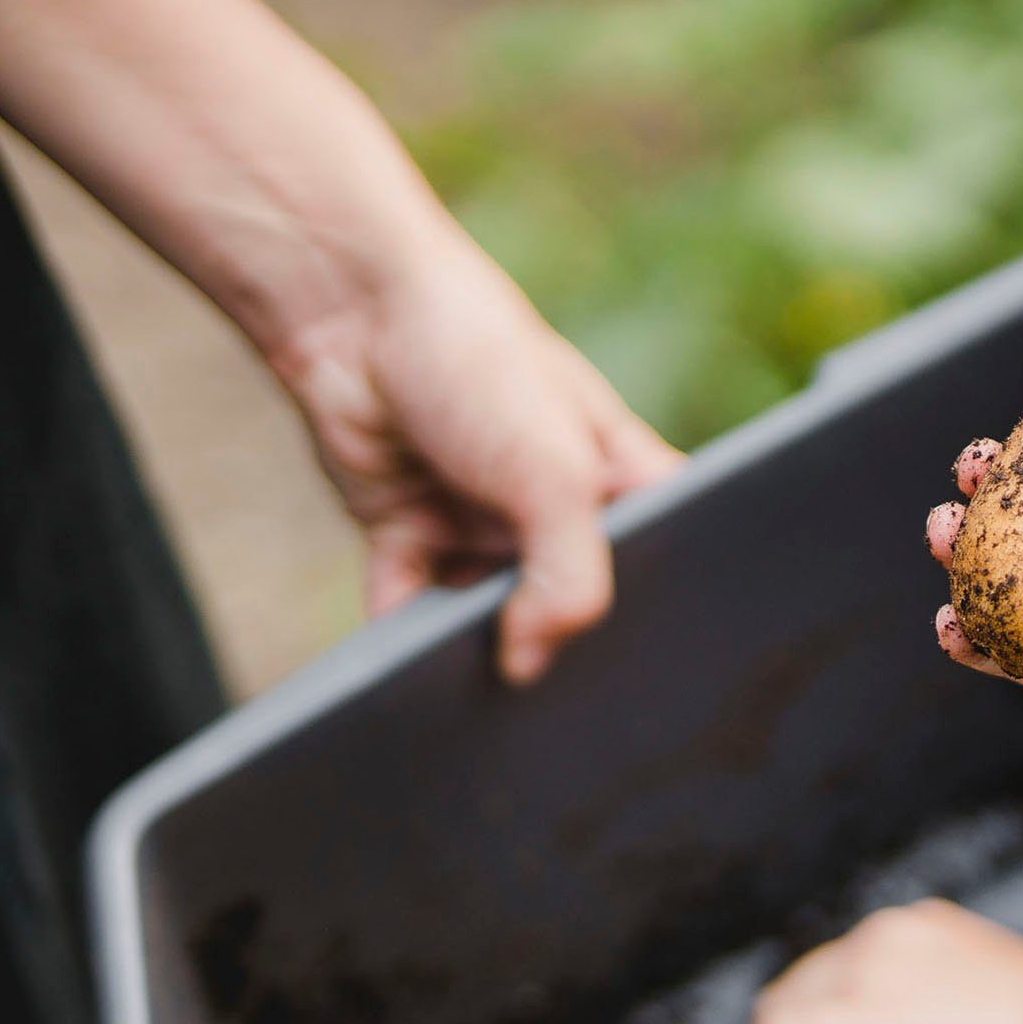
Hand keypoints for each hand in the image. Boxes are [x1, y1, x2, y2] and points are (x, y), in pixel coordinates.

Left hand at [272, 229, 681, 682]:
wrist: (353, 313)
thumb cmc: (481, 362)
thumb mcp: (556, 475)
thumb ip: (570, 583)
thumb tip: (527, 668)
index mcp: (621, 482)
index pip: (669, 561)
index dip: (667, 615)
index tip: (655, 674)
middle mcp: (557, 510)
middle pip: (574, 605)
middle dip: (564, 649)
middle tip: (564, 710)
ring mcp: (483, 524)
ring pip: (491, 619)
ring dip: (476, 653)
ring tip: (477, 703)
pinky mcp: (411, 534)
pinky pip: (411, 607)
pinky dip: (403, 639)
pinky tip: (406, 676)